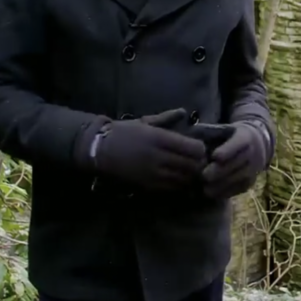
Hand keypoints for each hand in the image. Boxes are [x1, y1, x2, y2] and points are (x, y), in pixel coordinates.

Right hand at [86, 109, 207, 190]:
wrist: (100, 150)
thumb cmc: (123, 132)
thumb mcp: (145, 121)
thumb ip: (166, 118)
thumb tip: (184, 112)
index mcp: (160, 138)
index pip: (194, 148)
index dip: (201, 150)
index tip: (199, 149)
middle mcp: (159, 157)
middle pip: (192, 165)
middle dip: (199, 164)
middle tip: (199, 162)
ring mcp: (154, 173)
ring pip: (184, 179)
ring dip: (190, 175)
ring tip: (189, 171)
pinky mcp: (148, 186)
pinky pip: (172, 188)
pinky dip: (179, 184)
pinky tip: (177, 178)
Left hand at [201, 121, 267, 198]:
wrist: (256, 144)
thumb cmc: (230, 136)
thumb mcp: (224, 129)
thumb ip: (210, 133)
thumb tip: (193, 139)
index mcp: (245, 136)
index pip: (238, 143)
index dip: (227, 150)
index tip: (214, 156)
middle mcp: (253, 153)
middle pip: (236, 163)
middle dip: (220, 171)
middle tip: (203, 175)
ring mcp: (253, 169)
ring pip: (237, 178)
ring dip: (221, 184)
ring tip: (204, 188)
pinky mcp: (250, 182)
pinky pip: (238, 189)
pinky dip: (225, 192)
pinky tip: (211, 193)